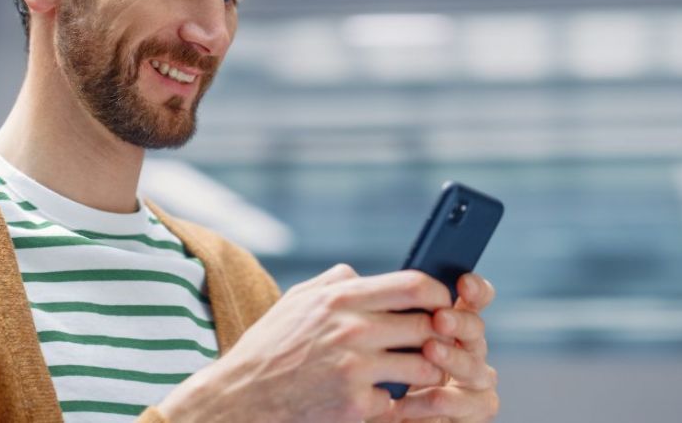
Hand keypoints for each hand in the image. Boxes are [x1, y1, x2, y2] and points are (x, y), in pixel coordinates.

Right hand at [157, 264, 454, 422]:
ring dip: (424, 372)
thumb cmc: (269, 347)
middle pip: (426, 327)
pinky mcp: (354, 406)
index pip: (414, 285)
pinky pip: (396, 401)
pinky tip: (377, 397)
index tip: (442, 303)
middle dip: (437, 336)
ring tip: (414, 372)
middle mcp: (352, 330)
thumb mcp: (296, 301)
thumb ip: (335, 282)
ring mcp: (354, 370)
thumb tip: (365, 275)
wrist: (239, 399)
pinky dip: (391, 401)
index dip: (439, 294)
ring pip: (423, 367)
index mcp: (340, 299)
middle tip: (435, 343)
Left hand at [369, 273, 498, 422]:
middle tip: (440, 319)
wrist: (366, 413)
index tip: (462, 282)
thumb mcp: (370, 337)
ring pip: (476, 369)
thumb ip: (373, 310)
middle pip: (477, 330)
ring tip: (429, 352)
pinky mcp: (468, 414)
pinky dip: (437, 401)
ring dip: (453, 358)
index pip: (472, 301)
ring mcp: (472, 384)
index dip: (475, 290)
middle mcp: (467, 351)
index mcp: (450, 326)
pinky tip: (409, 400)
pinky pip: (467, 407)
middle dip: (461, 322)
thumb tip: (355, 276)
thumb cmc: (371, 373)